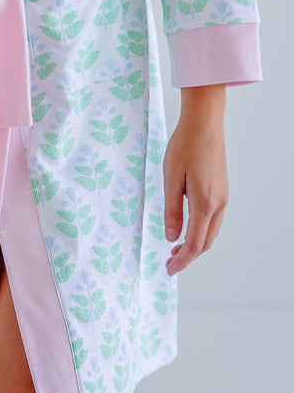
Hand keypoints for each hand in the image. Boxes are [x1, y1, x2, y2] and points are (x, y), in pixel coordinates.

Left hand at [163, 84, 227, 275]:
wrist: (204, 122)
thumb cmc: (185, 145)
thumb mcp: (170, 178)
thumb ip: (171, 209)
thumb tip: (171, 236)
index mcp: (205, 202)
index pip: (194, 244)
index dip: (182, 261)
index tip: (169, 269)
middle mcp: (219, 203)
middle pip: (206, 242)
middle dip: (188, 256)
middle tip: (169, 262)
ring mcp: (224, 196)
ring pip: (212, 232)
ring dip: (195, 244)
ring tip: (175, 247)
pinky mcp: (223, 189)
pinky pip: (214, 219)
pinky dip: (202, 231)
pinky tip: (188, 228)